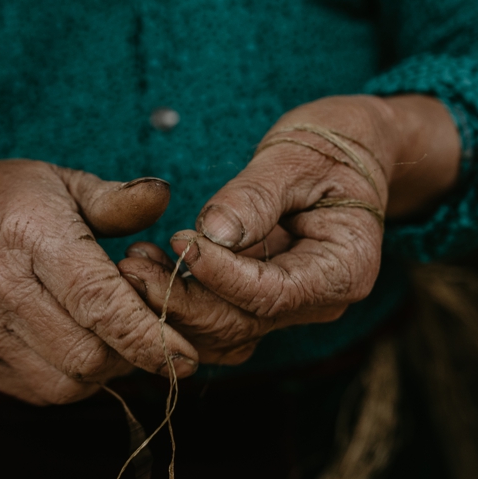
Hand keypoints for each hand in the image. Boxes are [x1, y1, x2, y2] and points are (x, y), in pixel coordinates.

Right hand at [0, 159, 190, 404]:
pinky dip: (70, 380)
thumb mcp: (64, 181)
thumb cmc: (10, 199)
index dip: (146, 336)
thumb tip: (165, 198)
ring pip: (64, 383)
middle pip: (85, 354)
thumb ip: (118, 199)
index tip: (184, 356)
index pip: (96, 301)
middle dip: (129, 356)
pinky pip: (38, 391)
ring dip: (102, 373)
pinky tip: (75, 347)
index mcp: (28, 234)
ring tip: (109, 340)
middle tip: (143, 333)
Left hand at [116, 94, 460, 364]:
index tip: (179, 241)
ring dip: (172, 305)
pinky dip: (178, 300)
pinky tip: (147, 264)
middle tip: (132, 263)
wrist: (345, 153)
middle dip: (183, 298)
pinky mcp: (257, 301)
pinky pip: (215, 317)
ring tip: (133, 261)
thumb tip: (215, 233)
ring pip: (221, 331)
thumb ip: (256, 197)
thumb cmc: (328, 147)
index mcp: (344, 269)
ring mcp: (286, 307)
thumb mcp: (297, 158)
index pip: (273, 293)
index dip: (222, 275)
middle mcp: (317, 301)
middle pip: (241, 323)